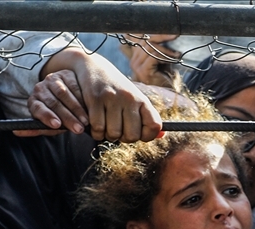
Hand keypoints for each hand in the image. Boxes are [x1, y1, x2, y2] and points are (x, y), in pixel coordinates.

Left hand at [23, 69, 87, 135]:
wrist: (68, 99)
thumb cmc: (57, 116)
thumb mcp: (48, 125)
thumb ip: (36, 129)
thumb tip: (16, 133)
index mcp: (34, 101)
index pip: (38, 108)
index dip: (47, 117)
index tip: (57, 125)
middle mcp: (41, 88)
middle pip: (53, 102)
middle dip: (67, 117)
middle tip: (78, 129)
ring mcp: (53, 79)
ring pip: (64, 94)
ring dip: (76, 109)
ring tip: (86, 121)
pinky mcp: (66, 74)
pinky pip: (74, 85)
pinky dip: (82, 98)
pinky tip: (90, 108)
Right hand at [33, 48, 161, 142]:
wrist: (92, 65)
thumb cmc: (115, 89)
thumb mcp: (134, 99)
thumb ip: (146, 118)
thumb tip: (162, 136)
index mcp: (142, 99)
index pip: (155, 126)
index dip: (146, 136)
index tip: (137, 133)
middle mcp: (130, 98)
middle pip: (132, 136)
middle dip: (123, 138)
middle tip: (117, 129)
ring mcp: (112, 98)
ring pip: (113, 134)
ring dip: (107, 135)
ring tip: (105, 124)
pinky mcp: (95, 99)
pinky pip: (97, 129)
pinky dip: (95, 131)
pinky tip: (94, 123)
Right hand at [121, 34, 180, 88]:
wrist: (169, 93)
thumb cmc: (166, 76)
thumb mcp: (162, 57)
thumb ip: (157, 46)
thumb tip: (163, 30)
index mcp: (136, 55)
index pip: (138, 37)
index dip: (150, 30)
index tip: (165, 27)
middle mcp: (134, 60)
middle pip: (145, 40)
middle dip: (161, 36)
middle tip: (175, 35)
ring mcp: (136, 66)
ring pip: (150, 47)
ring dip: (166, 49)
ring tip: (177, 54)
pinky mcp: (143, 71)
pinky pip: (154, 56)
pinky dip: (165, 55)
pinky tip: (175, 58)